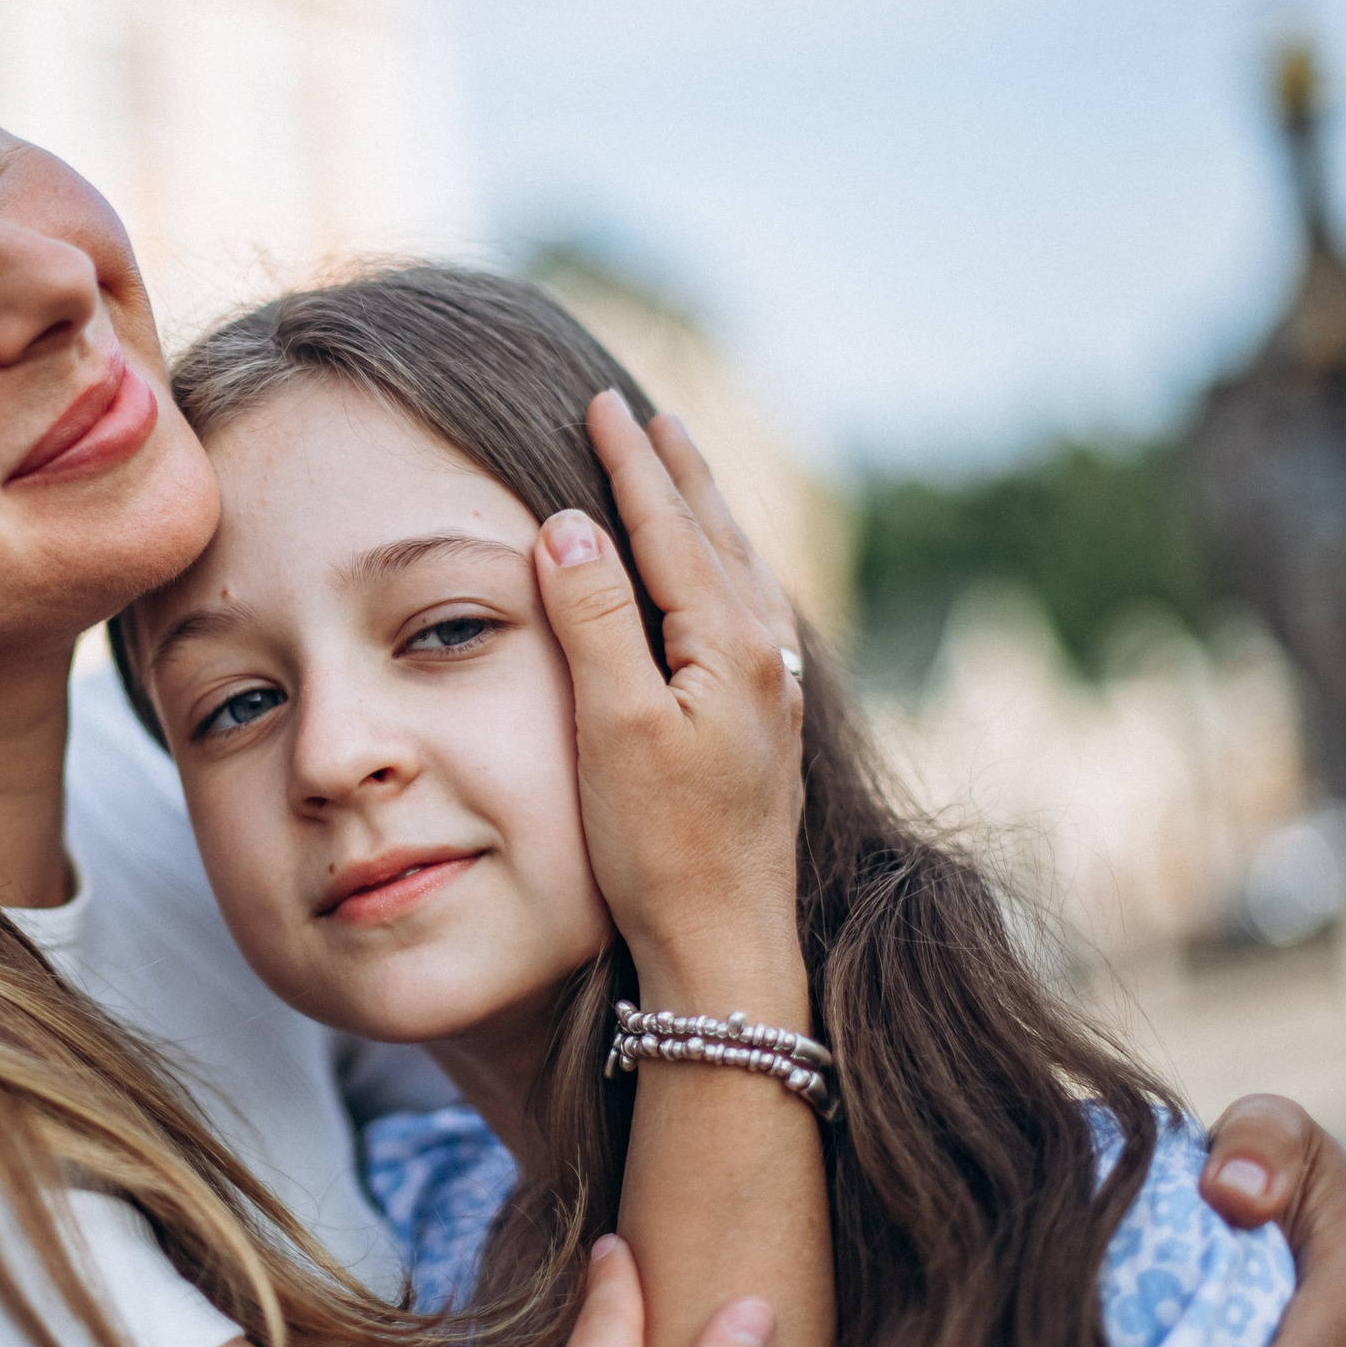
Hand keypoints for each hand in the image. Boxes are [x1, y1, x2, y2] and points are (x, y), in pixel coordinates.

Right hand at [530, 393, 807, 986]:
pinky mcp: (767, 725)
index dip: (631, 464)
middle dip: (678, 471)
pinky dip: (723, 568)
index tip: (603, 403)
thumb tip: (572, 524)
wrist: (725, 943)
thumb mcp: (614, 727)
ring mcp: (773, 690)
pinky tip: (723, 581)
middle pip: (717, 535)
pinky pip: (748, 610)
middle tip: (646, 414)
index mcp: (729, 641)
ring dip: (706, 514)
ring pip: (739, 570)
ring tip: (684, 471)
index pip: (669, 526)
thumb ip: (594, 620)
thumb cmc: (662, 845)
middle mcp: (765, 654)